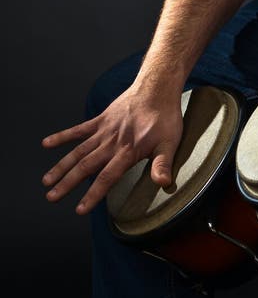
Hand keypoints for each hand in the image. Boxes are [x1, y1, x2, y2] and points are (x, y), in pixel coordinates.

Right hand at [41, 84, 183, 214]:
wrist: (157, 87)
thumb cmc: (165, 116)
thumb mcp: (170, 142)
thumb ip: (163, 164)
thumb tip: (163, 184)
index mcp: (128, 151)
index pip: (107, 177)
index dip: (93, 194)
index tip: (79, 209)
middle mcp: (112, 142)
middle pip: (86, 166)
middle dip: (67, 183)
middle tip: (51, 197)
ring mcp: (104, 130)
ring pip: (79, 151)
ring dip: (61, 166)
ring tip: (47, 181)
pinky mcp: (101, 119)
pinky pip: (79, 129)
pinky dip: (62, 136)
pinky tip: (47, 143)